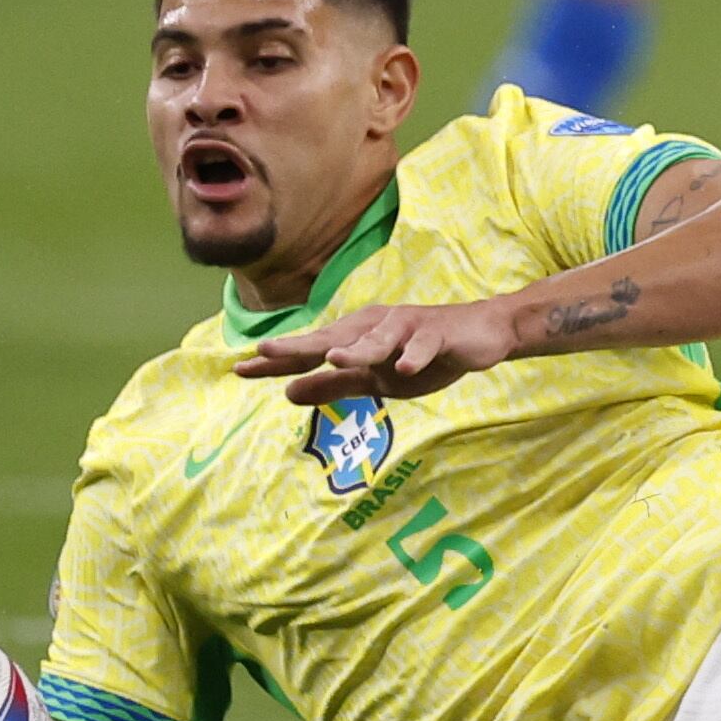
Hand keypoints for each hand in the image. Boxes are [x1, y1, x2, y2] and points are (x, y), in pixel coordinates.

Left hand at [235, 300, 519, 402]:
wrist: (481, 335)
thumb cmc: (423, 355)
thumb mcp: (376, 379)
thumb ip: (334, 385)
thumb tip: (287, 393)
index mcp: (357, 338)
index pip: (311, 351)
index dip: (278, 360)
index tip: (239, 369)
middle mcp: (376, 327)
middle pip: (334, 338)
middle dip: (301, 346)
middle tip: (266, 351)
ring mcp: (407, 328)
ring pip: (378, 340)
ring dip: (358, 349)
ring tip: (333, 359)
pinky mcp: (437, 335)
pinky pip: (423, 347)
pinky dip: (414, 356)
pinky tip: (405, 369)